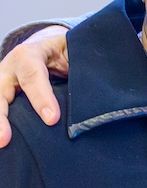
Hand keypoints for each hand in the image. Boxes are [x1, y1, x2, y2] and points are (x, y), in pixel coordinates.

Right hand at [0, 25, 69, 148]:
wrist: (44, 44)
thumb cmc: (62, 49)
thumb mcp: (71, 49)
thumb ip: (78, 65)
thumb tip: (96, 88)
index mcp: (29, 55)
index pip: (33, 76)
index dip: (41, 97)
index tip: (52, 119)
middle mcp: (9, 69)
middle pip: (0, 93)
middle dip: (1, 117)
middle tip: (4, 139)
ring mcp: (0, 83)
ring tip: (0, 143)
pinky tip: (3, 141)